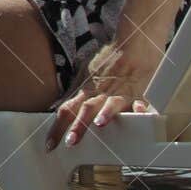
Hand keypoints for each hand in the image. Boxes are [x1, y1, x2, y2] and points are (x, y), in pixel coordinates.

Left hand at [44, 22, 165, 150]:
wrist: (131, 44)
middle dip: (78, 126)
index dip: (57, 128)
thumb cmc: (108, 61)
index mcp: (85, 91)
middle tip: (71, 142)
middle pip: (86, 110)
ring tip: (100, 124)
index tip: (49, 145)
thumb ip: (75, 93)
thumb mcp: (85, 75)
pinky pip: (140, 100)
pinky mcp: (138, 93)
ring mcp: (119, 94)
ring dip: (105, 113)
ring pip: (110, 104)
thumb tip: (60, 107)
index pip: (67, 110)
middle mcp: (100, 94)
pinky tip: (140, 112)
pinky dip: (140, 107)